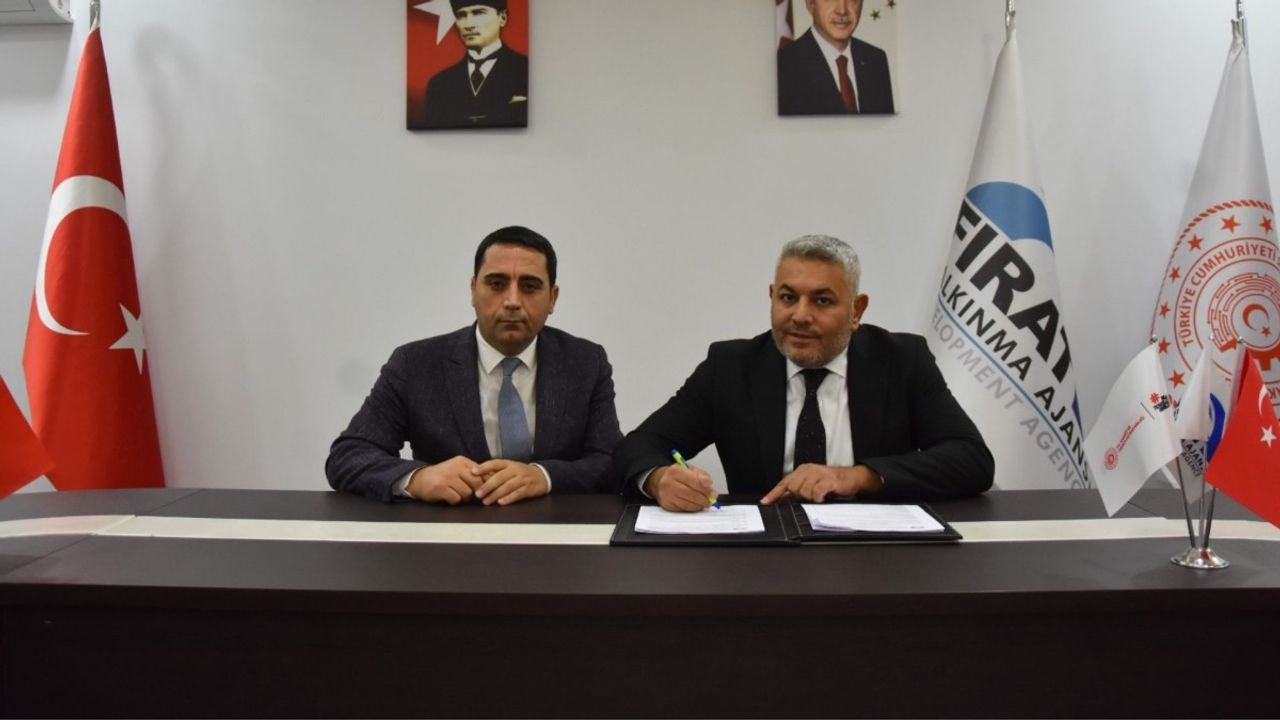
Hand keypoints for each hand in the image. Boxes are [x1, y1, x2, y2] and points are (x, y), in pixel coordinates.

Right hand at [406, 456, 483, 503]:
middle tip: (470, 495)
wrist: (419, 480)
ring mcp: (447, 477)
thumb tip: (493, 480)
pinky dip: (454, 501)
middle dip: (475, 492)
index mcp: (462, 461)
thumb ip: (473, 473)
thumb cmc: (442, 476)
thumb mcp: (458, 469)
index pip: (482, 472)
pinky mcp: (440, 488)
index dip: (485, 483)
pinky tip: (448, 497)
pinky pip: (456, 499)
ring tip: (456, 494)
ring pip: (467, 493)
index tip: (484, 489)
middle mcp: (455, 467)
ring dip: (464, 498)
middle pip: (477, 483)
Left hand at [473, 459, 548, 505]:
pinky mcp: (529, 488)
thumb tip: (477, 478)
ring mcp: (523, 479)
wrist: (542, 476)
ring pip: (507, 486)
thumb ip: (496, 473)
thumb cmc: (521, 474)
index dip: (484, 467)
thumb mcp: (510, 469)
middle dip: (488, 486)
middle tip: (478, 493)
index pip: (495, 463)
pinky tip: (501, 502)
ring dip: (496, 494)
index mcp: (509, 464)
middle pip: (500, 477)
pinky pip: (518, 493)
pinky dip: (509, 498)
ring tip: (486, 501)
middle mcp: (515, 470)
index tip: (473, 472)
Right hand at [645, 463, 716, 512]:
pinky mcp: (667, 505)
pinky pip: (683, 509)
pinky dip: (692, 508)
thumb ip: (701, 476)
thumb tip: (709, 485)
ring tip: (705, 503)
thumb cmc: (677, 476)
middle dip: (704, 498)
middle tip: (711, 500)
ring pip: (688, 504)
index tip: (713, 493)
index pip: (694, 481)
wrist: (659, 481)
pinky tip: (696, 505)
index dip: (705, 489)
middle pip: (691, 494)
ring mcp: (666, 495)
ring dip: (699, 505)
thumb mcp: (689, 470)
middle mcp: (669, 483)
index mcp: (675, 471)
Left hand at [759, 464, 882, 504]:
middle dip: (798, 496)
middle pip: (792, 487)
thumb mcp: (812, 485)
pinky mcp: (828, 480)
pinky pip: (816, 492)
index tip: (765, 501)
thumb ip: (798, 490)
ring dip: (810, 498)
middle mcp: (808, 471)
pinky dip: (818, 497)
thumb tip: (783, 499)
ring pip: (804, 491)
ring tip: (818, 497)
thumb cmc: (832, 483)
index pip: (784, 482)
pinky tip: (822, 498)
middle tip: (809, 498)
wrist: (851, 478)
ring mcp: (818, 474)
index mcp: (802, 471)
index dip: (774, 493)